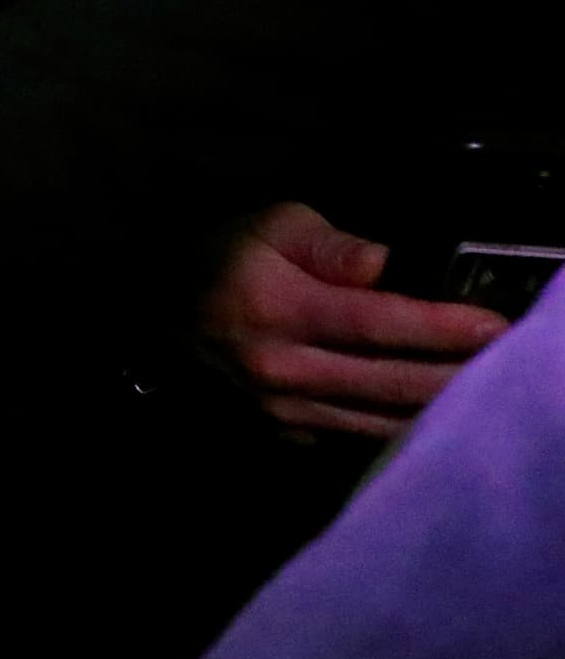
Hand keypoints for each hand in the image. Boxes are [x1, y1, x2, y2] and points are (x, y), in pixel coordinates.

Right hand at [201, 200, 508, 437]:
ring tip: (476, 388)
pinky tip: (428, 412)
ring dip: (435, 407)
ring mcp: (283, 407)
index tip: (494, 327)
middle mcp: (283, 366)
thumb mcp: (271, 223)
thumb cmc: (224, 252)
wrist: (156, 303)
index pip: (377, 322)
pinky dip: (397, 427)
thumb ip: (330, 244)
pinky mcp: (284, 430)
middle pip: (391, 381)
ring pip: (380, 419)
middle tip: (502, 362)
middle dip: (456, 374)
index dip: (441, 328)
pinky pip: (355, 435)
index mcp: (280, 308)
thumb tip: (385, 266)